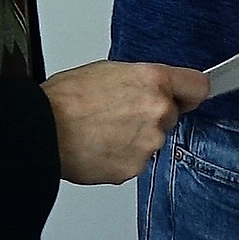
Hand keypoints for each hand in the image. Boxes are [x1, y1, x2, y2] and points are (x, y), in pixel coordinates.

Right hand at [42, 60, 209, 184]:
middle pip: (170, 116)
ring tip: (102, 132)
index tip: (184, 97)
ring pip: (151, 141)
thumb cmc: (65, 99)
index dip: (188, 93)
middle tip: (119, 115)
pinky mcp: (133, 168)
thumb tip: (151, 89)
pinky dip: (120, 158)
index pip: (198, 87)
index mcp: (154, 80)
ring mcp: (148, 143)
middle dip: (151, 117)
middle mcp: (157, 111)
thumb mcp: (109, 71)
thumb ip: (141, 81)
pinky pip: (135, 162)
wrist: (40, 131)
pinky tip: (98, 148)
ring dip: (135, 139)